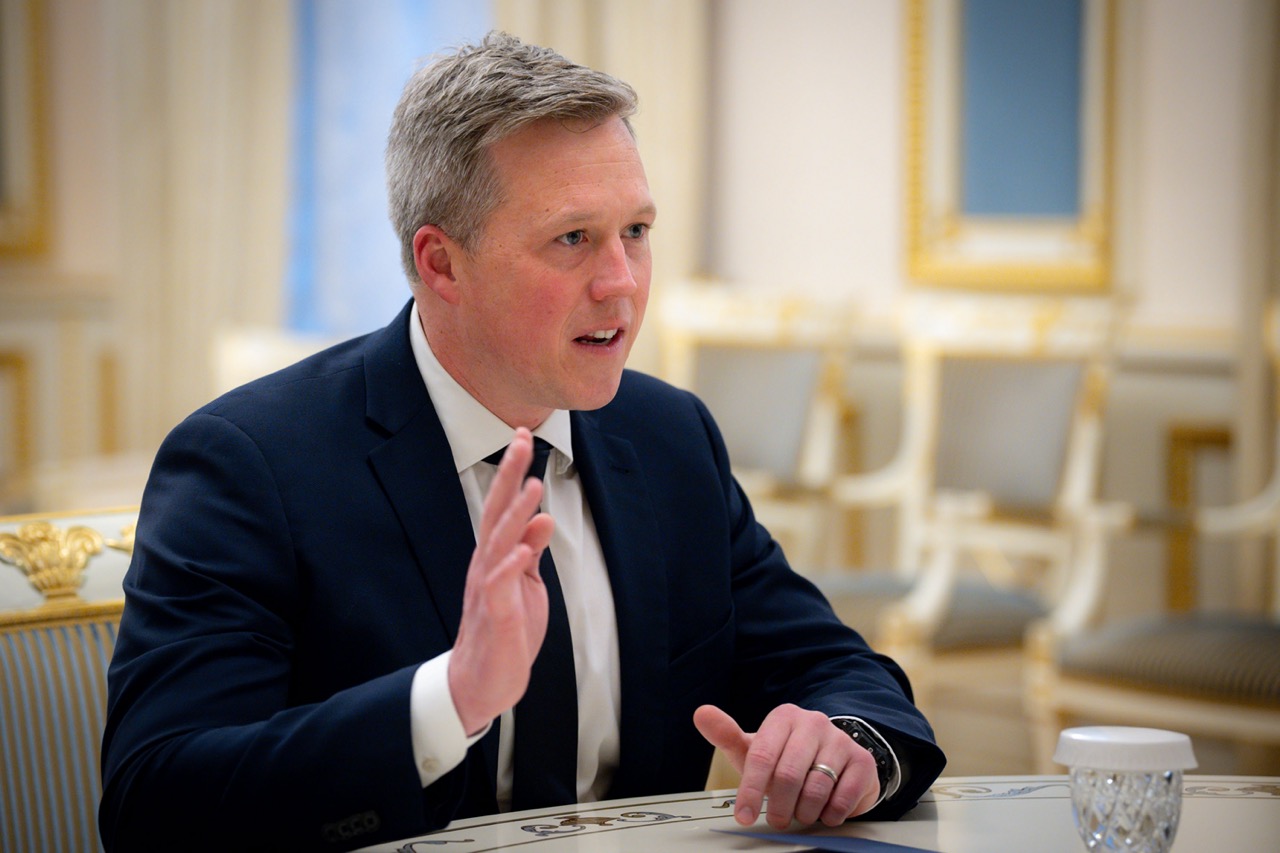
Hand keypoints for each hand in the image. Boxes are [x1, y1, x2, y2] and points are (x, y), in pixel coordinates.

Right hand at [448, 428, 555, 733]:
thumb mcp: (525, 585)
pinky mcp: (496, 617)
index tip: (523, 437)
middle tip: (520, 439)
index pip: (502, 507)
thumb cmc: (504, 633)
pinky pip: (500, 588)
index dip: (512, 473)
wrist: (481, 684)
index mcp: (494, 557)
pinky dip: (510, 566)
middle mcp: (486, 566)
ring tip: (530, 486)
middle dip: (509, 476)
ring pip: (498, 544)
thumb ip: (530, 552)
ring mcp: (488, 591)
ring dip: (514, 515)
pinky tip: (522, 549)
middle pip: (496, 513)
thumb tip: (543, 518)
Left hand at [693, 704, 879, 828]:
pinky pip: (842, 797)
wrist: (835, 759)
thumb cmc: (787, 756)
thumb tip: (701, 713)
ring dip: (803, 812)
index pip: (762, 756)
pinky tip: (824, 811)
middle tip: (777, 819)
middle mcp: (814, 722)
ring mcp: (840, 740)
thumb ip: (727, 735)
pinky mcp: (862, 761)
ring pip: (816, 788)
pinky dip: (829, 813)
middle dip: (779, 806)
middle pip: (788, 775)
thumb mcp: (755, 748)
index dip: (750, 791)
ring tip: (800, 814)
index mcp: (784, 717)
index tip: (744, 816)